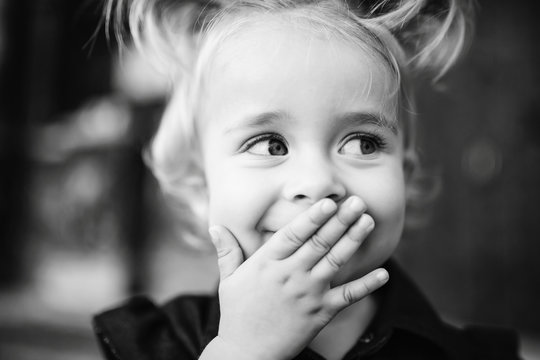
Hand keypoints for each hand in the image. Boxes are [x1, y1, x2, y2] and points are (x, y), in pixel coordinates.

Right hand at [206, 196, 387, 359]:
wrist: (247, 354)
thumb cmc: (237, 313)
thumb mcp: (228, 280)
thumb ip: (227, 251)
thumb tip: (215, 227)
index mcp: (268, 264)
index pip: (294, 234)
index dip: (313, 217)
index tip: (328, 201)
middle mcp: (291, 275)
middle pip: (320, 243)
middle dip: (340, 220)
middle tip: (358, 201)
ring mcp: (308, 294)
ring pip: (335, 262)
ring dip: (354, 240)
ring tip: (368, 220)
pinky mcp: (321, 313)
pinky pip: (348, 297)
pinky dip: (367, 285)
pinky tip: (384, 273)